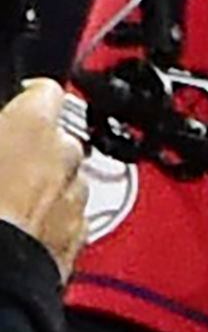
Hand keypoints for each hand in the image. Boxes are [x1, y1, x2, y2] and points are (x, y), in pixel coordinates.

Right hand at [0, 80, 85, 279]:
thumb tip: (1, 132)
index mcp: (33, 126)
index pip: (45, 91)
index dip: (27, 96)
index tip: (14, 102)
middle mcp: (66, 158)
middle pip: (58, 139)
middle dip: (34, 148)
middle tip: (2, 161)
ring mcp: (76, 200)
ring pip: (66, 181)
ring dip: (44, 185)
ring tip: (5, 202)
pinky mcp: (77, 240)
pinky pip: (66, 218)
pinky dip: (49, 220)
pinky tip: (18, 232)